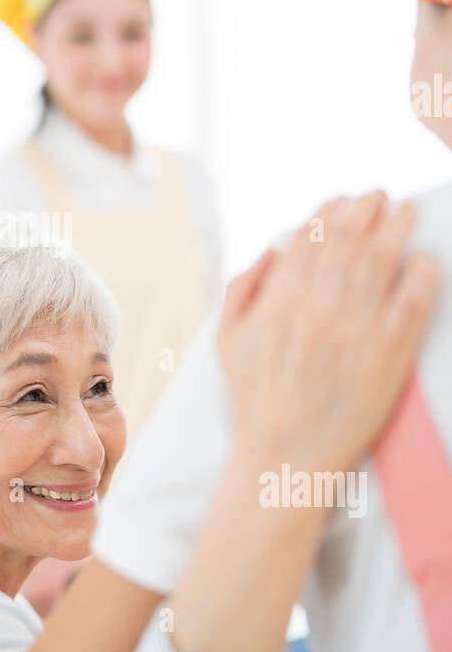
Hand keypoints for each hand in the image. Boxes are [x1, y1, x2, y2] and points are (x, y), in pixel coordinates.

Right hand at [217, 192, 440, 475]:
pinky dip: (422, 273)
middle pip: (349, 239)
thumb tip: (272, 249)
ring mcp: (355, 328)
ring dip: (396, 227)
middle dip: (366, 208)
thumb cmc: (255, 400)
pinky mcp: (388, 353)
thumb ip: (242, 287)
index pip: (311, 238)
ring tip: (406, 211)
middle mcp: (319, 305)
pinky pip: (413, 300)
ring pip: (382, 259)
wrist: (284, 455)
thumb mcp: (226, 338)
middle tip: (379, 196)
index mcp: (280, 298)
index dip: (330, 211)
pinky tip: (425, 260)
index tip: (343, 201)